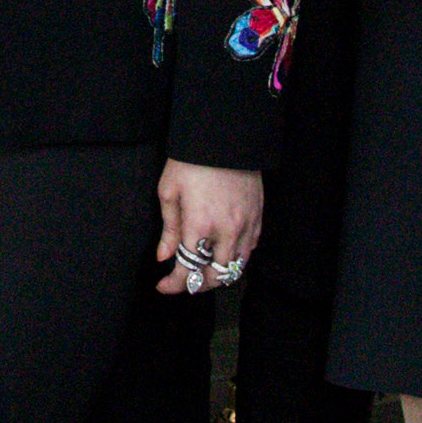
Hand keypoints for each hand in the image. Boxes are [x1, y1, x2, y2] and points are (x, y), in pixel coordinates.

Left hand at [156, 158, 265, 294]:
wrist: (224, 137)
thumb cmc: (191, 161)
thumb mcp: (169, 192)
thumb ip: (169, 229)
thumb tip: (163, 257)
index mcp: (199, 226)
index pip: (188, 269)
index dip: (174, 284)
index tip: (163, 286)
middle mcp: (226, 231)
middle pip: (215, 276)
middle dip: (197, 285)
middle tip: (184, 281)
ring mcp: (246, 225)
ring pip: (236, 267)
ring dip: (219, 275)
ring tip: (203, 272)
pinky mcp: (258, 217)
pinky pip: (250, 249)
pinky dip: (236, 258)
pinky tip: (223, 253)